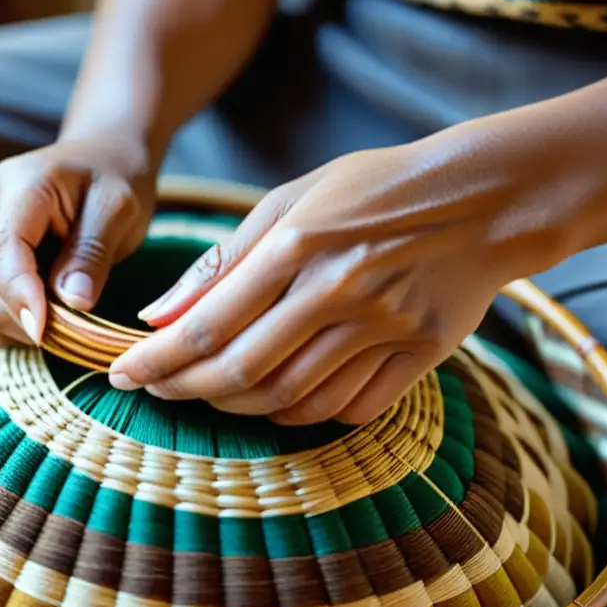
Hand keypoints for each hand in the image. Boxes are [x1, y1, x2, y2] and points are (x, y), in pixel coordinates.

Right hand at [0, 138, 155, 345]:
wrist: (97, 163)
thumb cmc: (112, 186)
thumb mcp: (118, 211)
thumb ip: (93, 254)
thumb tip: (73, 302)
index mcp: (23, 185)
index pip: (0, 250)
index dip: (16, 298)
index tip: (42, 334)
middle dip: (9, 320)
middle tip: (56, 341)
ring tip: (38, 335)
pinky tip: (6, 330)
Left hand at [108, 140, 552, 425]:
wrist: (484, 199)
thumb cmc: (374, 191)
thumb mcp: (292, 200)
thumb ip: (224, 260)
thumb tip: (158, 315)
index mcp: (300, 243)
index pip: (210, 323)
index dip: (158, 358)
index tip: (122, 374)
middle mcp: (340, 290)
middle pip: (243, 372)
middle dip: (185, 389)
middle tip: (155, 389)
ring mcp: (384, 329)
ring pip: (290, 399)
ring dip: (236, 408)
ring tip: (208, 395)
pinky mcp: (419, 356)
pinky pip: (347, 410)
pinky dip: (300, 416)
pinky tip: (276, 402)